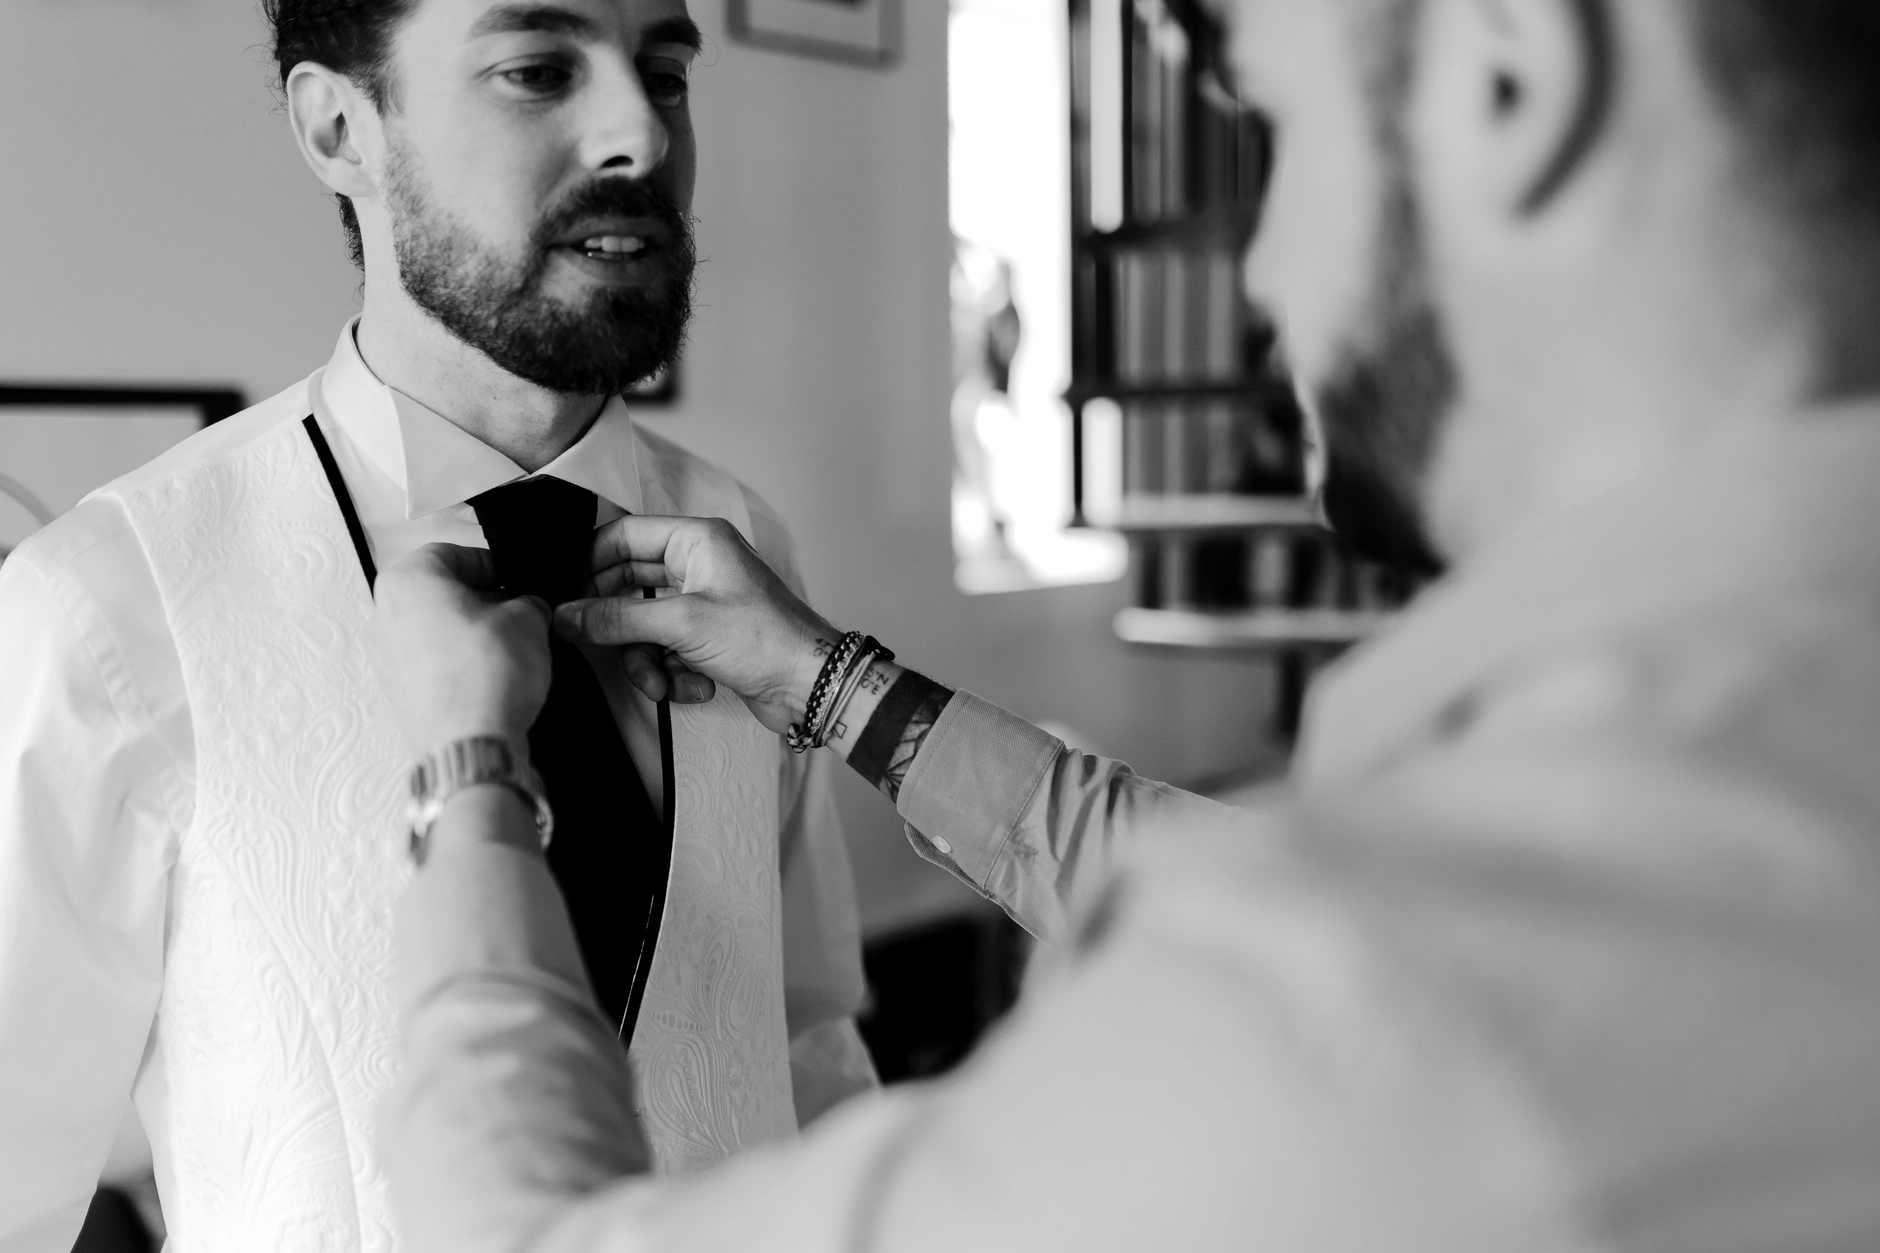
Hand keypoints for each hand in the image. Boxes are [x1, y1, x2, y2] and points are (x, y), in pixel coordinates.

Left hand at [367, 543, 552, 754]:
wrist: (470, 742)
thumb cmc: (486, 673)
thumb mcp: (527, 619)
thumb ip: (528, 602)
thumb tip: (528, 608)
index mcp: (407, 580)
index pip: (451, 553)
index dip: (491, 563)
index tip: (514, 578)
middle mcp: (384, 615)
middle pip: (436, 591)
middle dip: (479, 599)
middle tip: (516, 611)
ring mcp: (385, 657)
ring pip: (431, 627)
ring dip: (468, 630)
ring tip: (508, 646)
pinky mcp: (397, 692)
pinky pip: (429, 662)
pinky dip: (456, 661)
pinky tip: (490, 674)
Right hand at [554, 516, 835, 735]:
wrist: (811, 686)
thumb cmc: (764, 640)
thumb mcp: (681, 625)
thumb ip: (617, 619)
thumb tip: (566, 616)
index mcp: (696, 541)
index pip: (623, 535)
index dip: (589, 563)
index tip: (565, 594)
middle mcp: (699, 566)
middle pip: (629, 586)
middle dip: (618, 625)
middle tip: (594, 644)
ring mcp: (704, 604)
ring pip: (645, 627)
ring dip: (646, 661)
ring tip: (659, 684)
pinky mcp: (709, 640)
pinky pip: (668, 651)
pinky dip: (674, 674)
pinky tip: (696, 688)